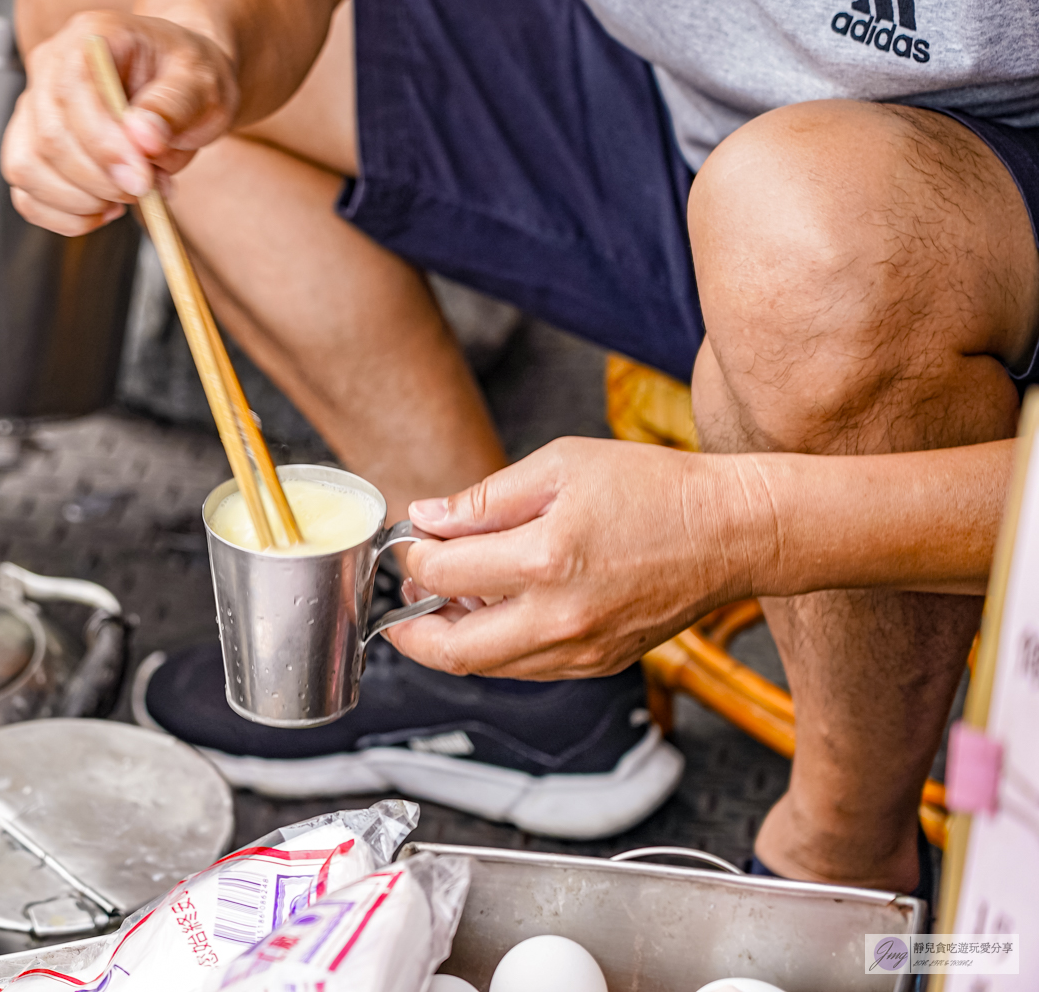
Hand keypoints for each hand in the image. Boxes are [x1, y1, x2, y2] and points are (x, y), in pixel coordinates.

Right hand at [1, 11, 240, 235]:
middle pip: (49, 137)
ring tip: (128, 197)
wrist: (180, 84)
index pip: (73, 91)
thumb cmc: (188, 76)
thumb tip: (143, 139)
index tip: (142, 180)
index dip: (104, 144)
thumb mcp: (201, 82)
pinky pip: (26, 193)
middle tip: (145, 189)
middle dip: (100, 180)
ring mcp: (35, 108)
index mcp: (91, 36)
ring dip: (81, 200)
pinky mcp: (31, 145)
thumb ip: (174, 105)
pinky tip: (103, 210)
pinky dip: (63, 215)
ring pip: (28, 168)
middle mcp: (51, 67)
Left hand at [388, 437, 760, 678]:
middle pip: (453, 650)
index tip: (413, 540)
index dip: (416, 556)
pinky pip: (527, 669)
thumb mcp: (561, 466)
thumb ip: (486, 498)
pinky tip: (493, 613)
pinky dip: (497, 649)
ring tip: (444, 604)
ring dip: (453, 641)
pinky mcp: (599, 663)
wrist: (733, 531)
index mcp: (545, 560)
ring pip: (488, 667)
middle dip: (410, 629)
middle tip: (401, 603)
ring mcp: (581, 650)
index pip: (446, 573)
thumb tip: (428, 518)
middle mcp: (559, 619)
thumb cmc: (655, 489)